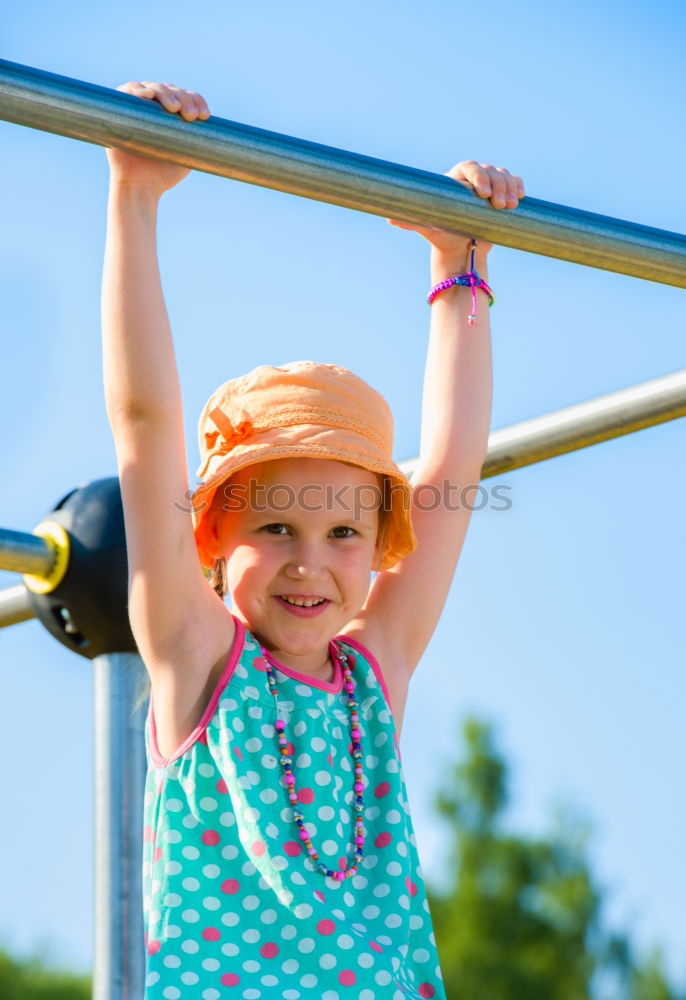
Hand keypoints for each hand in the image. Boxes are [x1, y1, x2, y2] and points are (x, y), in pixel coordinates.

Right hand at [105, 82, 210, 194]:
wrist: (141, 186)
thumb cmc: (165, 173)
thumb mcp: (188, 155)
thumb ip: (198, 141)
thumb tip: (219, 132)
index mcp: (172, 114)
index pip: (187, 97)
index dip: (197, 100)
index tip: (204, 116)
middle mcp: (155, 106)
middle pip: (172, 89)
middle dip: (184, 98)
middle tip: (190, 116)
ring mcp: (138, 106)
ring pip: (153, 87)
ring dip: (165, 93)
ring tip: (174, 108)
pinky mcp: (120, 110)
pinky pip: (127, 91)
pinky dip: (136, 90)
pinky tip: (148, 95)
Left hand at [387, 160, 524, 257]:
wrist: (462, 248)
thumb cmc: (443, 236)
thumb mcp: (428, 228)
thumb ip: (411, 221)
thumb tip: (388, 219)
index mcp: (455, 180)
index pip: (469, 167)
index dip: (478, 175)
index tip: (482, 192)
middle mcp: (473, 178)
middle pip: (490, 170)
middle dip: (497, 185)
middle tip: (497, 205)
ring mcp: (490, 184)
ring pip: (504, 176)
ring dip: (509, 188)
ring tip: (508, 206)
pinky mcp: (503, 193)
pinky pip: (514, 183)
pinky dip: (518, 187)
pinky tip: (519, 198)